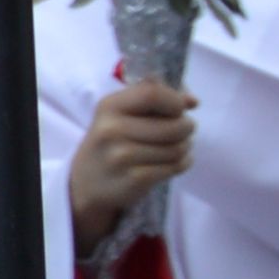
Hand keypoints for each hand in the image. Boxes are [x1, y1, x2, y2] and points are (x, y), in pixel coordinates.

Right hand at [67, 76, 197, 250]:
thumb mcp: (119, 113)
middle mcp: (112, 129)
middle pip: (175, 125)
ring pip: (179, 148)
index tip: (179, 109)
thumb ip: (154, 99)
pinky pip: (176, 166)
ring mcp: (122, 156)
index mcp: (109, 106)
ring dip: (184, 148)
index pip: (153, 94)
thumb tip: (192, 101)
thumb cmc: (111, 142)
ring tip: (172, 148)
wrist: (86, 184)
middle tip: (178, 132)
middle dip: (186, 128)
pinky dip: (182, 164)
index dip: (175, 101)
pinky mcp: (135, 179)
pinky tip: (170, 163)